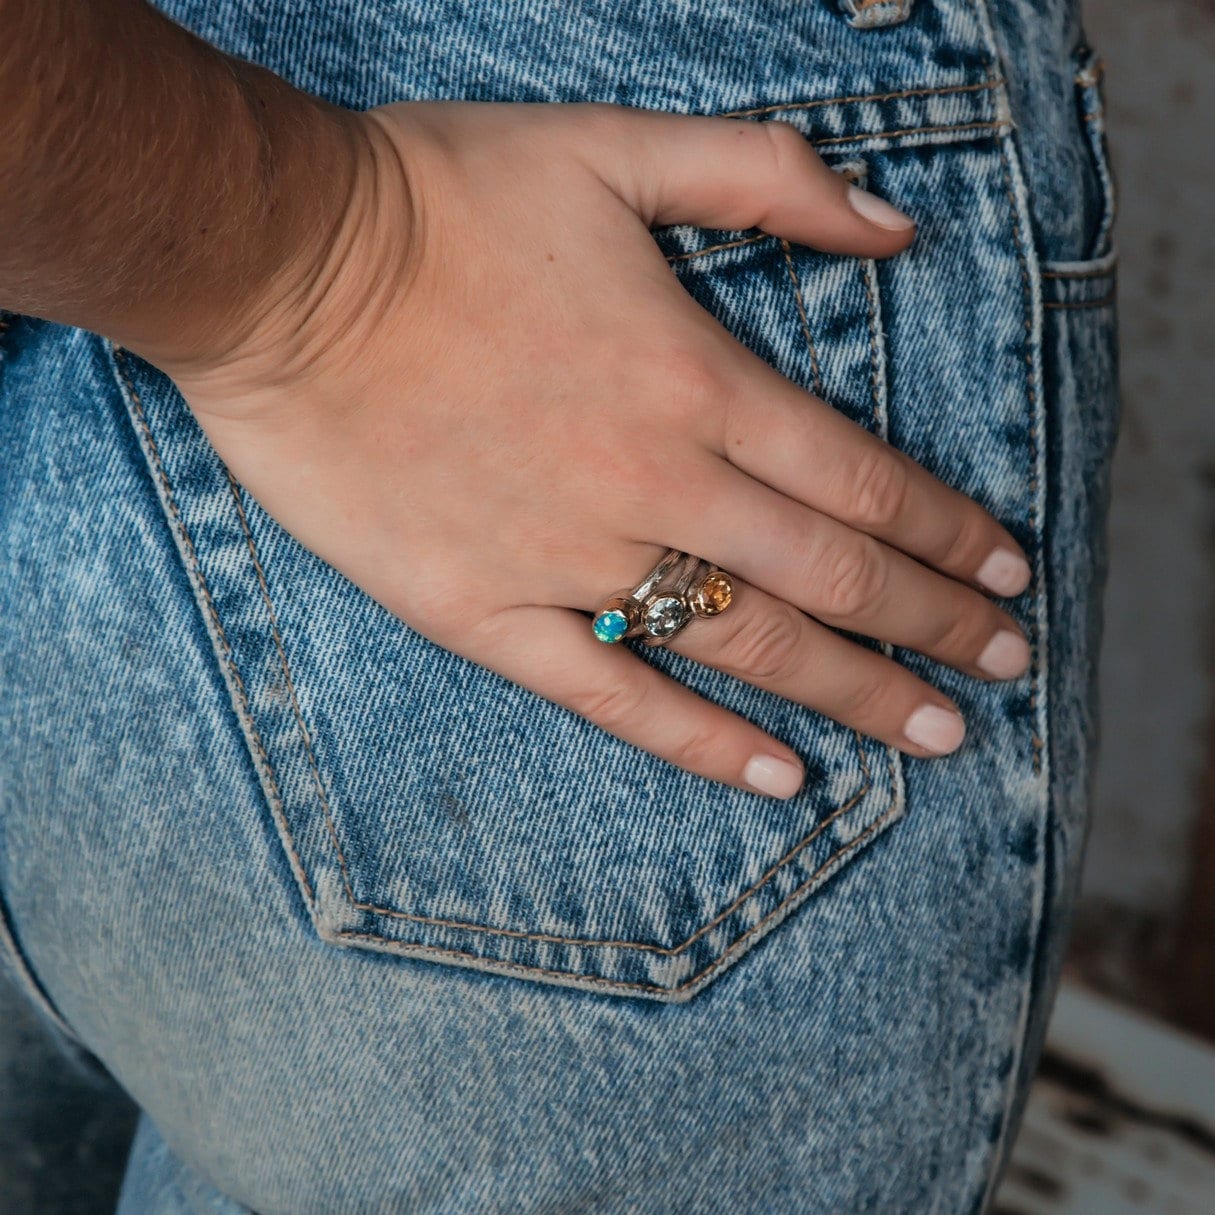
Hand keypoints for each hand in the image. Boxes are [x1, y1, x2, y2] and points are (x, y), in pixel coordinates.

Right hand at [163, 99, 1031, 799]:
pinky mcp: (486, 611)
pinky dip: (704, 741)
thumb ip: (768, 178)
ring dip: (857, 693)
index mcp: (694, 380)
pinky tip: (779, 777)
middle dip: (934, 627)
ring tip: (939, 737)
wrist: (277, 270)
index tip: (1007, 576)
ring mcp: (570, 558)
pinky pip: (615, 695)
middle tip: (1003, 671)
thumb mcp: (615, 146)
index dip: (949, 535)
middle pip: (832, 576)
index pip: (863, 482)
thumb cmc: (439, 201)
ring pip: (748, 645)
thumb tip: (894, 224)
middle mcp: (654, 483)